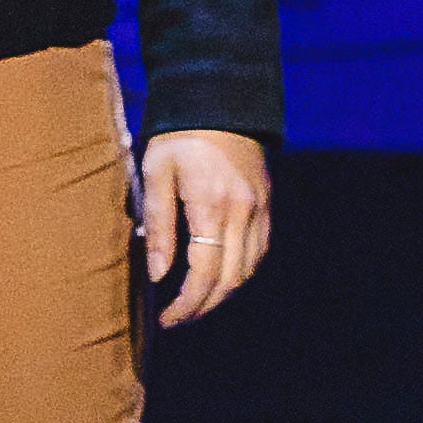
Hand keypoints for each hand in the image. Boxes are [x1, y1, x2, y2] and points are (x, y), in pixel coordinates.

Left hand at [136, 125, 272, 323]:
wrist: (220, 101)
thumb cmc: (178, 137)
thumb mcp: (156, 175)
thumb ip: (158, 226)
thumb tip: (157, 274)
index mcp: (213, 205)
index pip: (204, 272)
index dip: (186, 303)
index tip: (164, 320)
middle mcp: (244, 212)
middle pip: (230, 279)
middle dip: (203, 306)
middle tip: (175, 320)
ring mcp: (260, 209)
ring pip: (248, 269)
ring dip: (222, 294)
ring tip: (192, 305)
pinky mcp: (266, 204)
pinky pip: (258, 251)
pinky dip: (239, 272)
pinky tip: (217, 279)